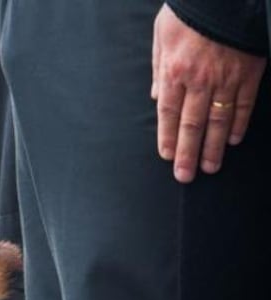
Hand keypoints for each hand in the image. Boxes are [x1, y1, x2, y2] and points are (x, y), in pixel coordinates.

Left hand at [152, 4, 266, 182]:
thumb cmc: (188, 14)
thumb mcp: (161, 37)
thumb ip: (158, 69)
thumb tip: (157, 97)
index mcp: (174, 71)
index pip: (169, 114)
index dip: (168, 138)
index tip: (167, 157)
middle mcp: (199, 80)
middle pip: (192, 125)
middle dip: (188, 153)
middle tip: (185, 176)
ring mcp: (226, 78)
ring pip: (218, 120)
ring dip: (213, 147)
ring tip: (209, 167)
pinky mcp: (249, 73)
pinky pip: (244, 105)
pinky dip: (238, 124)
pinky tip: (233, 141)